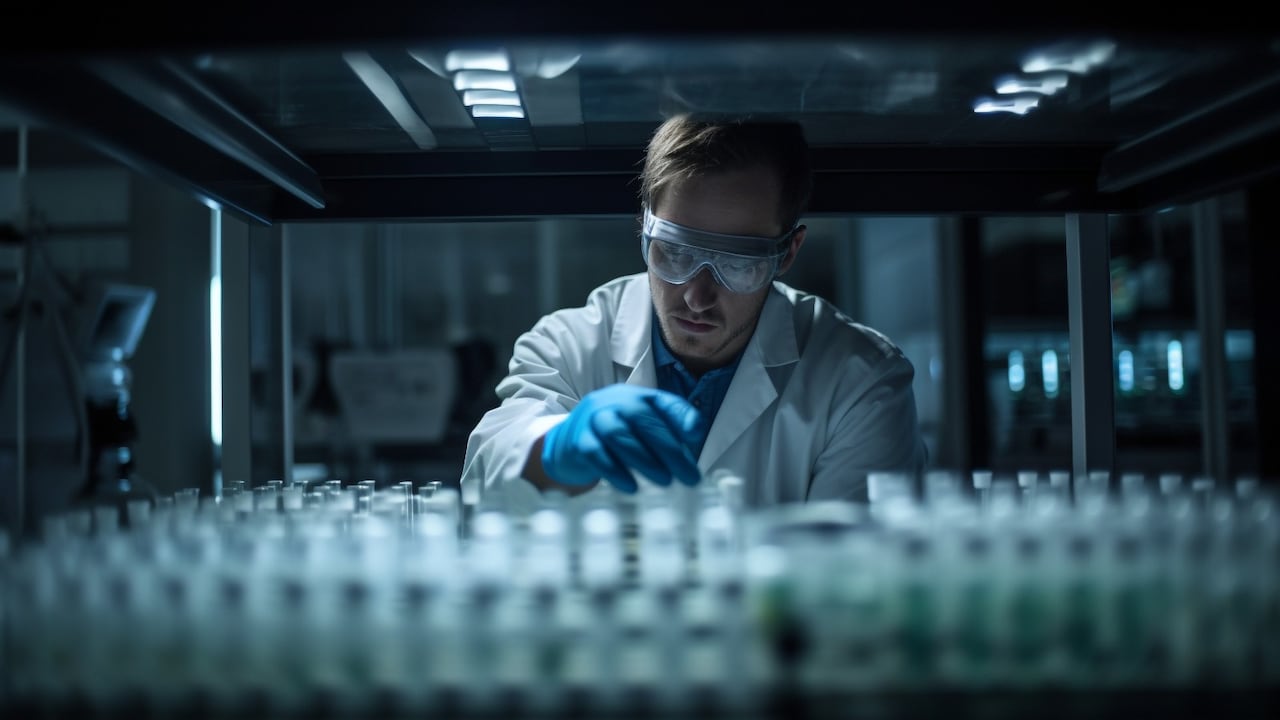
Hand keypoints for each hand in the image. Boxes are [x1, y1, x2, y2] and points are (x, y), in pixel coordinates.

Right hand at [541, 384, 702, 492]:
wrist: (567, 443)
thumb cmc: (614, 437)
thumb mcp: (641, 431)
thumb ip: (667, 437)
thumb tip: (691, 456)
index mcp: (637, 398)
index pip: (663, 402)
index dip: (682, 416)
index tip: (696, 437)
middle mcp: (615, 402)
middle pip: (642, 419)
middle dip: (669, 449)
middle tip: (689, 476)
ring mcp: (593, 419)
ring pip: (619, 434)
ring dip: (645, 459)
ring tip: (665, 481)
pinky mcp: (577, 441)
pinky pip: (596, 453)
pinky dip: (615, 471)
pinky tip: (631, 486)